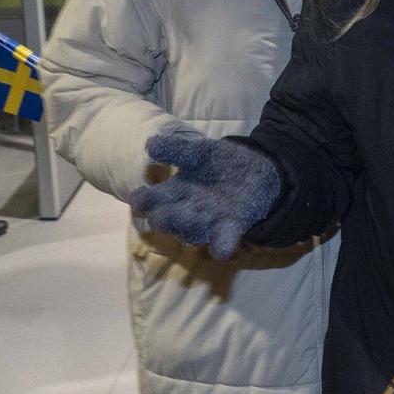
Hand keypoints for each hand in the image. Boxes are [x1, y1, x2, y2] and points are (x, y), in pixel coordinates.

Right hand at [130, 128, 280, 259]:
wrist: (255, 167)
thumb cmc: (218, 162)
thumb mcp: (199, 151)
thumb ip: (177, 149)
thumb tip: (150, 143)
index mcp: (172, 192)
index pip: (148, 201)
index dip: (142, 201)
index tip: (139, 197)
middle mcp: (184, 212)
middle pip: (166, 221)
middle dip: (164, 218)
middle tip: (161, 214)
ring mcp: (208, 222)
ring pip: (191, 233)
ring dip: (189, 227)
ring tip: (190, 219)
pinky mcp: (232, 226)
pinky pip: (223, 241)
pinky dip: (221, 245)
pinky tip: (221, 249)